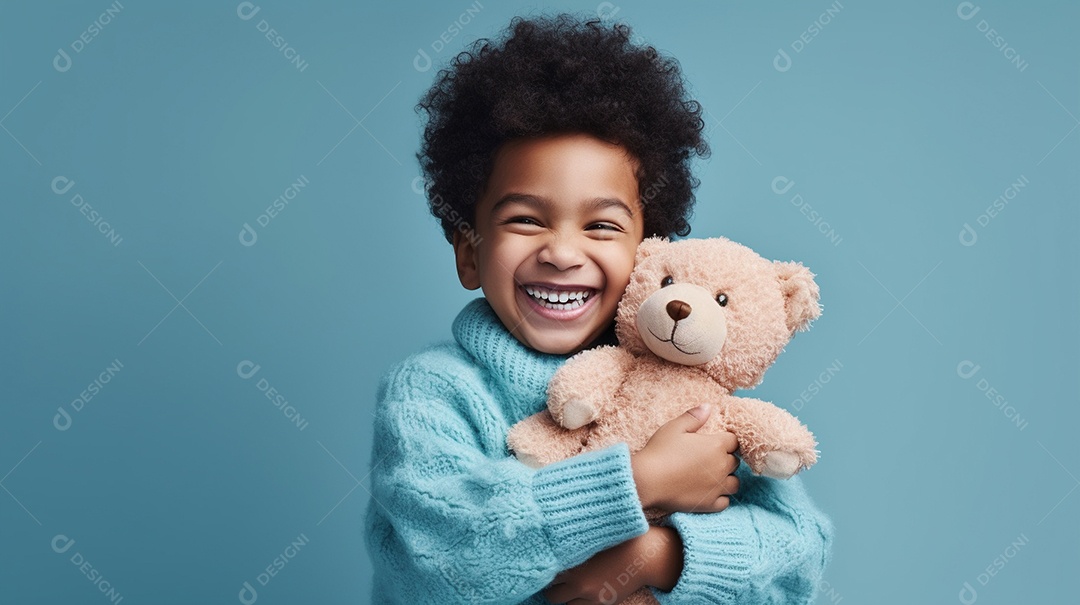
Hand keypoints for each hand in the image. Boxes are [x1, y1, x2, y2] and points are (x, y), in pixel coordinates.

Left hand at [542, 526, 682, 603]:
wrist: (642, 555)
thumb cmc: (616, 541)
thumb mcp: (590, 539)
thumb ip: (570, 545)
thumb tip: (549, 542)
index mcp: (572, 561)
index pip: (545, 572)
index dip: (544, 570)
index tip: (544, 567)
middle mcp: (578, 581)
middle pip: (551, 594)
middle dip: (552, 587)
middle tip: (556, 580)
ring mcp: (589, 595)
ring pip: (563, 603)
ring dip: (565, 596)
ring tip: (570, 586)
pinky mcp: (600, 603)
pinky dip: (577, 602)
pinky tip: (582, 592)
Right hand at [630, 404, 740, 512]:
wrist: (647, 480)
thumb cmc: (659, 451)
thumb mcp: (674, 428)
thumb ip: (693, 417)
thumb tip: (708, 407)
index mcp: (715, 445)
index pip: (733, 441)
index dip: (725, 440)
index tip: (714, 442)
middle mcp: (721, 466)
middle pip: (734, 461)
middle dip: (725, 458)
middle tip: (709, 458)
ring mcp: (717, 487)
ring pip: (734, 483)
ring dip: (726, 478)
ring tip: (712, 476)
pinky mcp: (709, 504)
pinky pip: (725, 502)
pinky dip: (720, 497)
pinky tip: (709, 492)